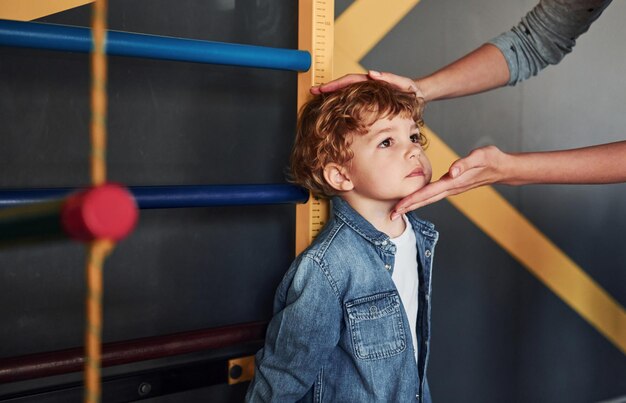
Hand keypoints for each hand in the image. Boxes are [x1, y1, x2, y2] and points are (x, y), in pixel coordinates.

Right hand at [311, 70, 424, 98]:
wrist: (420, 96)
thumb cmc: (413, 91)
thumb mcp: (404, 84)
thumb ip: (390, 78)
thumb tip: (371, 73)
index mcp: (372, 81)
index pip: (350, 80)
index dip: (335, 84)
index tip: (322, 88)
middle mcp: (367, 85)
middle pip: (343, 85)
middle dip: (328, 88)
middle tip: (312, 91)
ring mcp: (367, 93)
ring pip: (346, 92)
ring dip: (332, 95)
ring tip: (318, 99)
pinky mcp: (369, 101)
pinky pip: (353, 100)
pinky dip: (341, 101)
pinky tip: (333, 107)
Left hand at [391, 145, 507, 216]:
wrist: (503, 167)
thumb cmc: (492, 160)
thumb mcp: (481, 156)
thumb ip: (466, 163)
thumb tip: (452, 171)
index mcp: (453, 182)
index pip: (428, 193)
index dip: (412, 200)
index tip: (398, 208)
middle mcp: (451, 188)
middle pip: (425, 200)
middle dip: (407, 207)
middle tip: (391, 215)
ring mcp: (452, 188)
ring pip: (428, 199)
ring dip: (413, 205)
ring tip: (398, 210)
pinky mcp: (453, 185)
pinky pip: (433, 195)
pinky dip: (422, 199)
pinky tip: (414, 200)